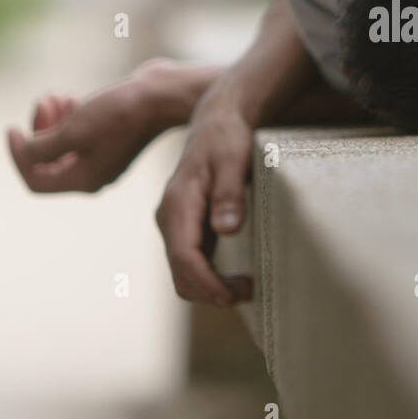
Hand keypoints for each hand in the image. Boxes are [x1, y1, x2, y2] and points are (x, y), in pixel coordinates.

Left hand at [7, 69, 166, 193]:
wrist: (163, 96)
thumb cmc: (120, 114)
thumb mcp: (72, 130)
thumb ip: (40, 148)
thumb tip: (24, 152)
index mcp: (84, 180)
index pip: (36, 180)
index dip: (17, 156)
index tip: (12, 128)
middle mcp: (93, 173)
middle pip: (47, 161)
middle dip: (38, 130)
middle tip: (45, 101)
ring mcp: (103, 156)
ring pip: (61, 144)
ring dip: (51, 119)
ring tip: (57, 96)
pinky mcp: (111, 137)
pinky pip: (78, 133)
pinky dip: (68, 117)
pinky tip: (70, 97)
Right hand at [155, 84, 255, 305]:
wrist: (217, 122)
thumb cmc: (227, 139)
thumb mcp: (234, 160)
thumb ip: (229, 194)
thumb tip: (227, 230)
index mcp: (178, 203)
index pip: (184, 255)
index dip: (206, 282)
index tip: (232, 296)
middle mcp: (169, 218)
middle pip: (180, 272)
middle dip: (209, 291)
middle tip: (248, 293)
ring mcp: (174, 225)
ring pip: (182, 272)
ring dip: (209, 288)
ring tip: (245, 288)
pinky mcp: (185, 228)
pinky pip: (190, 262)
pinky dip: (208, 278)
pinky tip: (234, 278)